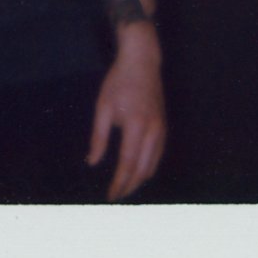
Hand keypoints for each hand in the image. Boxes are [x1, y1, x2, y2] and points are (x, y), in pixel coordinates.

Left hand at [87, 27, 165, 200]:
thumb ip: (99, 137)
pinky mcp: (164, 126)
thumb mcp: (103, 107)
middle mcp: (153, 130)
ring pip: (153, 164)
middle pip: (142, 169)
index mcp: (135, 125)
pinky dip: (148, 168)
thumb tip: (92, 162)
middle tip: (116, 196)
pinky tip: (138, 172)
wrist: (143, 62)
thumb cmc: (119, 82)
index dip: (119, 182)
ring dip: (139, 179)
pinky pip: (158, 155)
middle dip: (129, 186)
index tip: (110, 196)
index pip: (127, 162)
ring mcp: (162, 129)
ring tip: (125, 187)